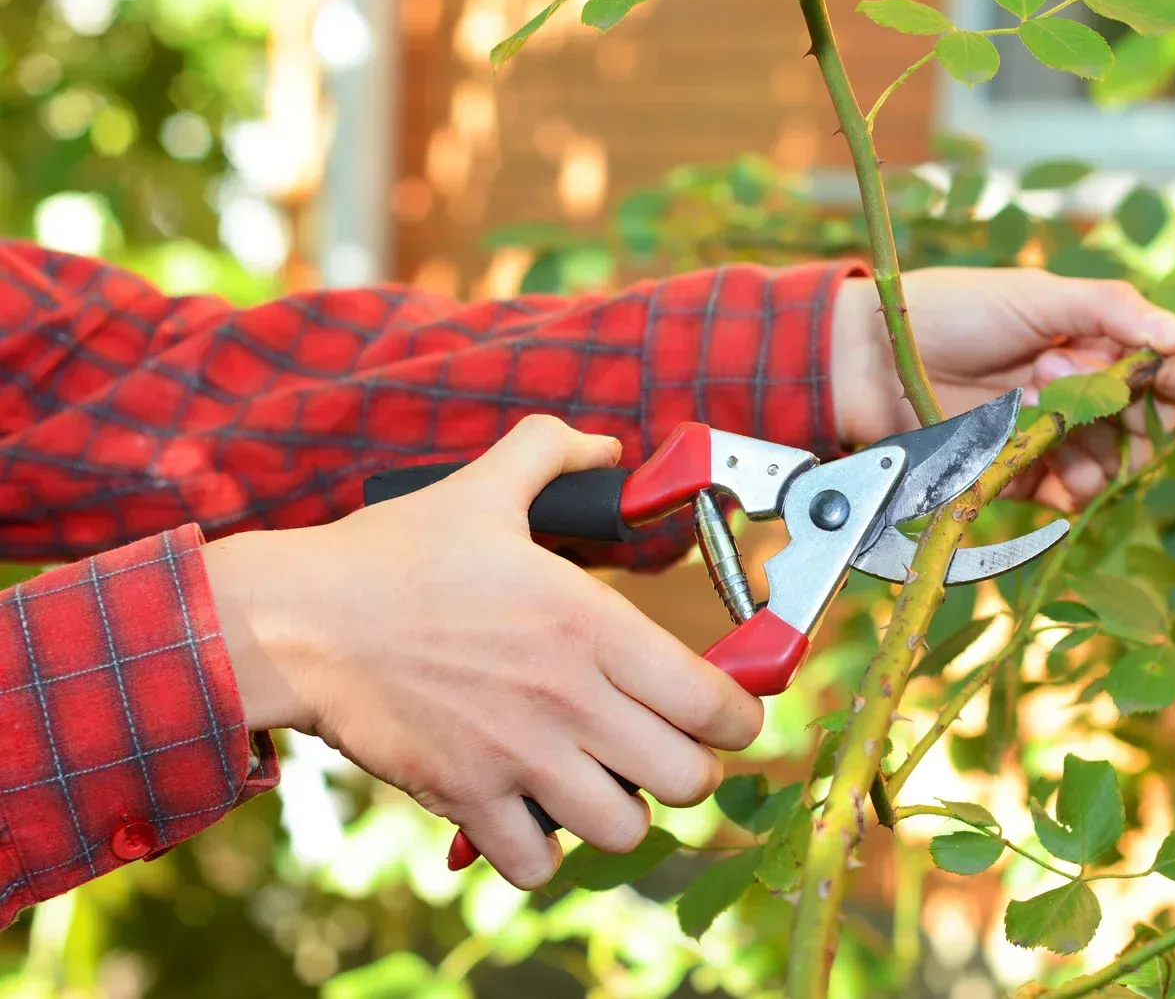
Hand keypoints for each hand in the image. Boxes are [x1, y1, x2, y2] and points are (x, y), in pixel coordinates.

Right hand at [202, 416, 762, 887]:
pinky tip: (533, 815)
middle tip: (663, 749)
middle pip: (687, 780)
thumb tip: (605, 445)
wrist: (297, 621)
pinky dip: (543, 853)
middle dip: (688, 770)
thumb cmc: (393, 556)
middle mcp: (570, 699)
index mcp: (591, 624)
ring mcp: (519, 757)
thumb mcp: (483, 487)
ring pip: (624, 831)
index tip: (727, 714)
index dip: (739, 718)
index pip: (714, 704)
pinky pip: (537, 867)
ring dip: (621, 813)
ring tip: (601, 784)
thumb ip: (552, 452)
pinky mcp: (467, 800)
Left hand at [831, 267, 1174, 511]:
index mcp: (1097, 344)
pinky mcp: (1024, 475)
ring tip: (1032, 396)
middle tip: (1063, 372)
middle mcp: (1084, 393)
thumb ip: (1114, 310)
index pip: (1167, 372)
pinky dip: (1070, 481)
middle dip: (1127, 408)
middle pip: (1149, 427)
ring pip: (1114, 464)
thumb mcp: (1040, 295)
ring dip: (1089, 437)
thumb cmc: (956, 311)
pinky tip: (1040, 452)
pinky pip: (1072, 494)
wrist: (878, 358)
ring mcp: (1056, 438)